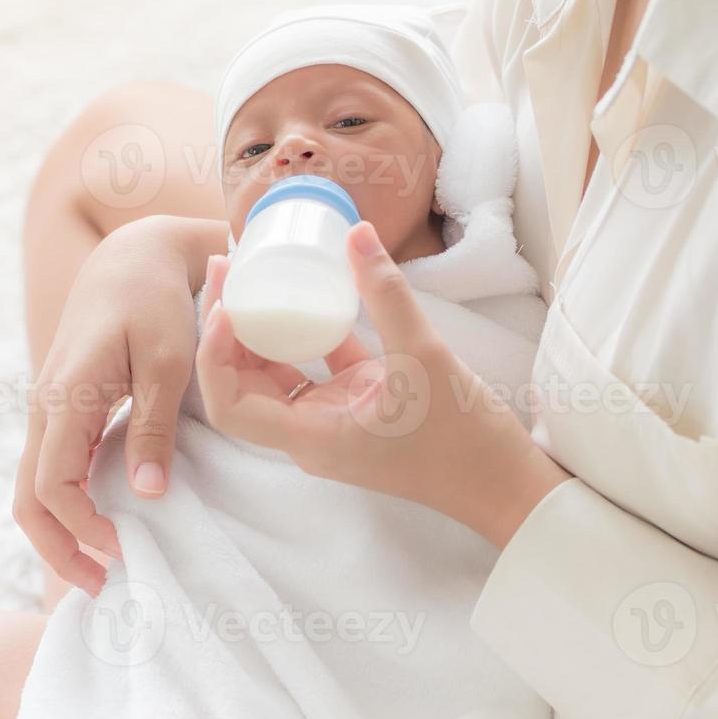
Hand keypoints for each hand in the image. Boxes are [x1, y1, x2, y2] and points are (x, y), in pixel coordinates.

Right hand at [13, 216, 212, 591]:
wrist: (133, 255)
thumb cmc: (156, 301)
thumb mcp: (169, 363)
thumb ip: (153, 429)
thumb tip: (146, 496)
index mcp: (65, 398)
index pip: (54, 487)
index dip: (82, 530)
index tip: (126, 552)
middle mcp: (44, 408)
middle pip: (29, 498)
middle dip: (58, 549)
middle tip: (100, 586)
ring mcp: (48, 409)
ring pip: (35, 486)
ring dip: (62, 531)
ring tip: (103, 565)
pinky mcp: (62, 408)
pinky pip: (52, 467)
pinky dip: (70, 504)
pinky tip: (102, 520)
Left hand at [194, 221, 571, 547]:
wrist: (505, 484)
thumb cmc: (463, 439)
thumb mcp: (424, 358)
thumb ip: (386, 295)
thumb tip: (355, 233)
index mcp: (310, 437)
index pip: (230, 406)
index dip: (213, 357)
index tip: (224, 306)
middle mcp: (308, 434)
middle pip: (241, 384)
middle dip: (224, 329)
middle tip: (226, 268)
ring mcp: (329, 420)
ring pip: (273, 374)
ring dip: (258, 329)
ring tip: (252, 274)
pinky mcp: (355, 406)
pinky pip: (315, 367)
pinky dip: (306, 332)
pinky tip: (306, 290)